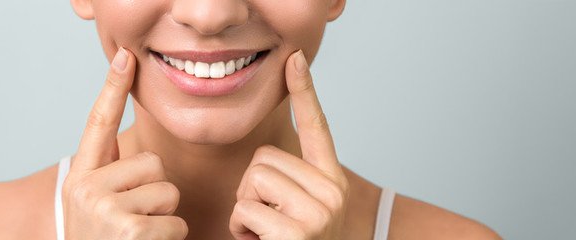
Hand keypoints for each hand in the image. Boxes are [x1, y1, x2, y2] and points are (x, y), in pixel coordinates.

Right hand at [61, 48, 187, 238]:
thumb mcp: (98, 207)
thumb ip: (116, 177)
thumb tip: (147, 158)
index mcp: (81, 178)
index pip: (97, 125)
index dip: (112, 89)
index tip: (125, 58)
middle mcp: (86, 188)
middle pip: (152, 164)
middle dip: (156, 193)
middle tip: (135, 220)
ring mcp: (105, 209)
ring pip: (168, 192)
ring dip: (165, 218)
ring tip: (140, 236)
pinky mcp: (130, 230)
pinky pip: (176, 222)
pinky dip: (171, 239)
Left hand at [229, 50, 349, 239]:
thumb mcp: (301, 211)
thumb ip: (289, 183)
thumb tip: (262, 163)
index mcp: (332, 180)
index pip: (318, 127)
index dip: (304, 91)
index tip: (294, 59)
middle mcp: (333, 191)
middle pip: (265, 158)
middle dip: (253, 189)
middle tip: (268, 220)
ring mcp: (319, 212)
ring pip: (253, 181)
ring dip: (245, 210)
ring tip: (266, 233)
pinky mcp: (298, 233)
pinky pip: (245, 211)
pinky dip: (242, 230)